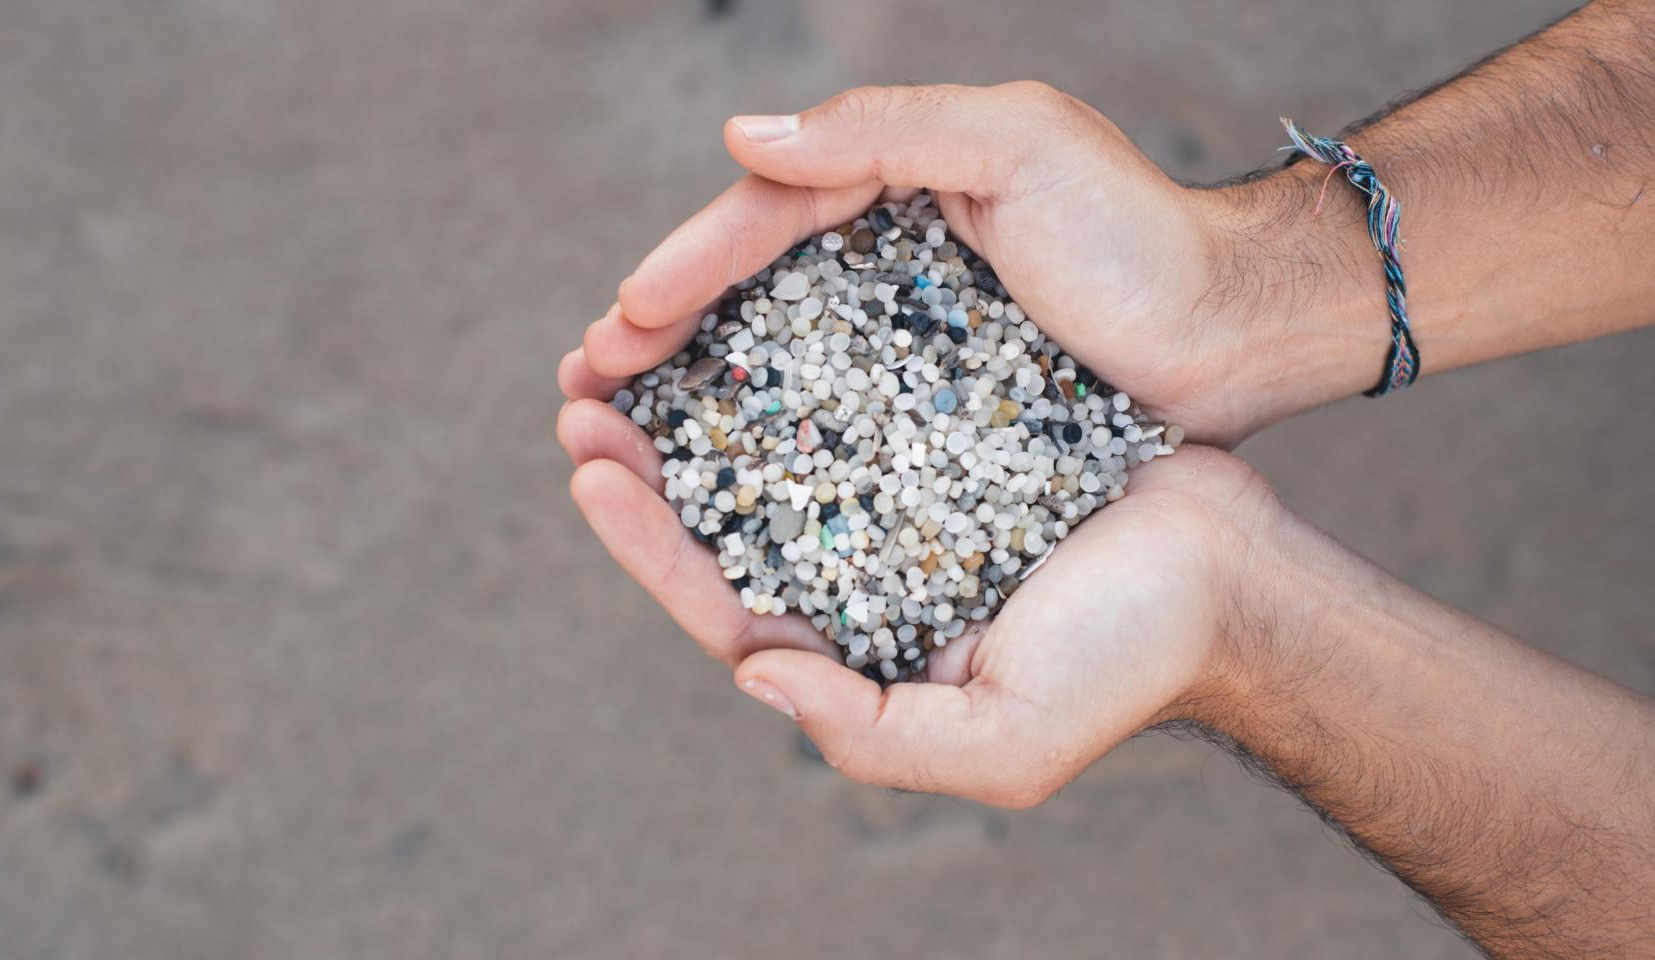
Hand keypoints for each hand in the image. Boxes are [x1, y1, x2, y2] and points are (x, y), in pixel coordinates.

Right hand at [559, 82, 1381, 446]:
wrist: (1239, 330)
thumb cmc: (1139, 233)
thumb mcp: (1019, 144)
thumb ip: (884, 129)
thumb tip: (742, 138)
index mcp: (894, 186)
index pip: (765, 219)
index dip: (686, 268)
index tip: (619, 325)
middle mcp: (888, 261)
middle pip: (749, 293)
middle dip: (662, 336)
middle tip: (584, 388)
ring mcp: (910, 336)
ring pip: (779, 360)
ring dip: (696, 394)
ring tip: (621, 432)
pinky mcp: (939, 407)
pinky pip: (837, 420)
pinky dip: (772, 441)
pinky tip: (723, 476)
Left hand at [559, 393, 1283, 807]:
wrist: (1232, 572)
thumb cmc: (1126, 662)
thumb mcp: (1000, 741)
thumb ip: (869, 737)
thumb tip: (755, 677)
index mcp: (858, 649)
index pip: (725, 603)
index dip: (648, 545)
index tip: (592, 475)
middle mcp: (863, 571)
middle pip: (727, 519)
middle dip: (645, 464)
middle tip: (577, 399)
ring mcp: (898, 496)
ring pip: (771, 446)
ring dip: (697, 400)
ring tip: (628, 343)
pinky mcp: (940, 428)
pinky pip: (846, 388)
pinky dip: (786, 358)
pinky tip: (742, 311)